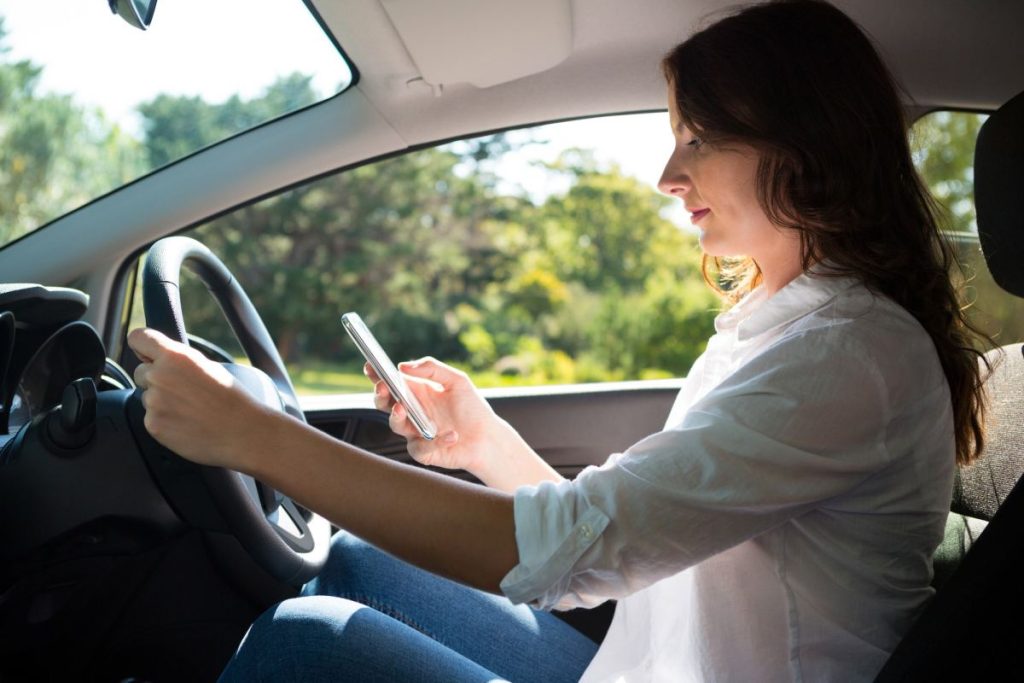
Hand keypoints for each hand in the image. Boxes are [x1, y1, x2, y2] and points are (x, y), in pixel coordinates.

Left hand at [127, 328, 271, 469]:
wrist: (242, 432)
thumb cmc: (232, 399)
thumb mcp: (209, 366)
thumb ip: (179, 360)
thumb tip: (157, 359)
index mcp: (176, 356)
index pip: (138, 338)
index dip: (142, 347)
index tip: (146, 354)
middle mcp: (159, 376)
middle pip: (140, 371)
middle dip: (155, 379)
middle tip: (181, 391)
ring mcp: (154, 402)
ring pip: (147, 397)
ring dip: (162, 403)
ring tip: (190, 410)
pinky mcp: (153, 425)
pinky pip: (151, 419)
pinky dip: (165, 421)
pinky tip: (187, 423)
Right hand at [368, 357, 562, 490]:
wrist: (488, 438)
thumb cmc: (472, 409)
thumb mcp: (456, 381)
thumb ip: (432, 369)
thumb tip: (403, 366)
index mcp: (416, 393)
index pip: (391, 382)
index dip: (377, 375)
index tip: (370, 365)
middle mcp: (412, 412)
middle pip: (385, 404)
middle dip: (380, 396)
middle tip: (383, 388)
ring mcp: (415, 432)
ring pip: (395, 425)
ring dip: (397, 416)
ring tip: (403, 409)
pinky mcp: (423, 452)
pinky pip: (419, 447)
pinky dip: (435, 441)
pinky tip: (451, 435)